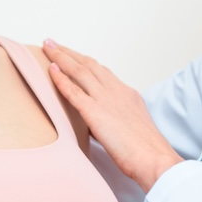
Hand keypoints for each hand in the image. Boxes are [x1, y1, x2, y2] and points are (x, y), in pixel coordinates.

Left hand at [43, 39, 181, 191]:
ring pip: (80, 71)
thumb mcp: (133, 129)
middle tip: (53, 43)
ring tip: (47, 47)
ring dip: (61, 57)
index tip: (72, 56)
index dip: (84, 62)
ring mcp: (105, 100)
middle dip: (69, 53)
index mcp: (126, 94)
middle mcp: (116, 91)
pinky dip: (61, 79)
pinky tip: (50, 70)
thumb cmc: (146, 152)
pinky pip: (73, 91)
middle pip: (88, 65)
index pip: (101, 73)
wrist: (154, 158)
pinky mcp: (95, 112)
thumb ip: (117, 122)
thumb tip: (103, 127)